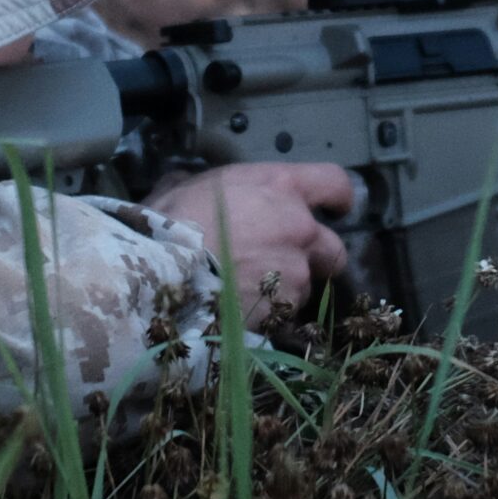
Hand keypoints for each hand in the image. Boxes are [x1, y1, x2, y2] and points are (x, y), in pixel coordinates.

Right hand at [146, 162, 355, 328]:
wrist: (160, 276)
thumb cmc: (170, 223)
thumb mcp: (185, 187)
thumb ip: (206, 186)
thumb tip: (189, 186)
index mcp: (281, 187)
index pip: (335, 183)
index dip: (337, 198)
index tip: (333, 209)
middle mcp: (300, 229)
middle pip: (334, 248)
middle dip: (315, 258)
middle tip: (283, 264)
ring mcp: (296, 273)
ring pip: (306, 286)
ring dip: (285, 289)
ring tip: (246, 294)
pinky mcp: (283, 311)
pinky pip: (284, 315)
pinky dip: (267, 315)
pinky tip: (238, 313)